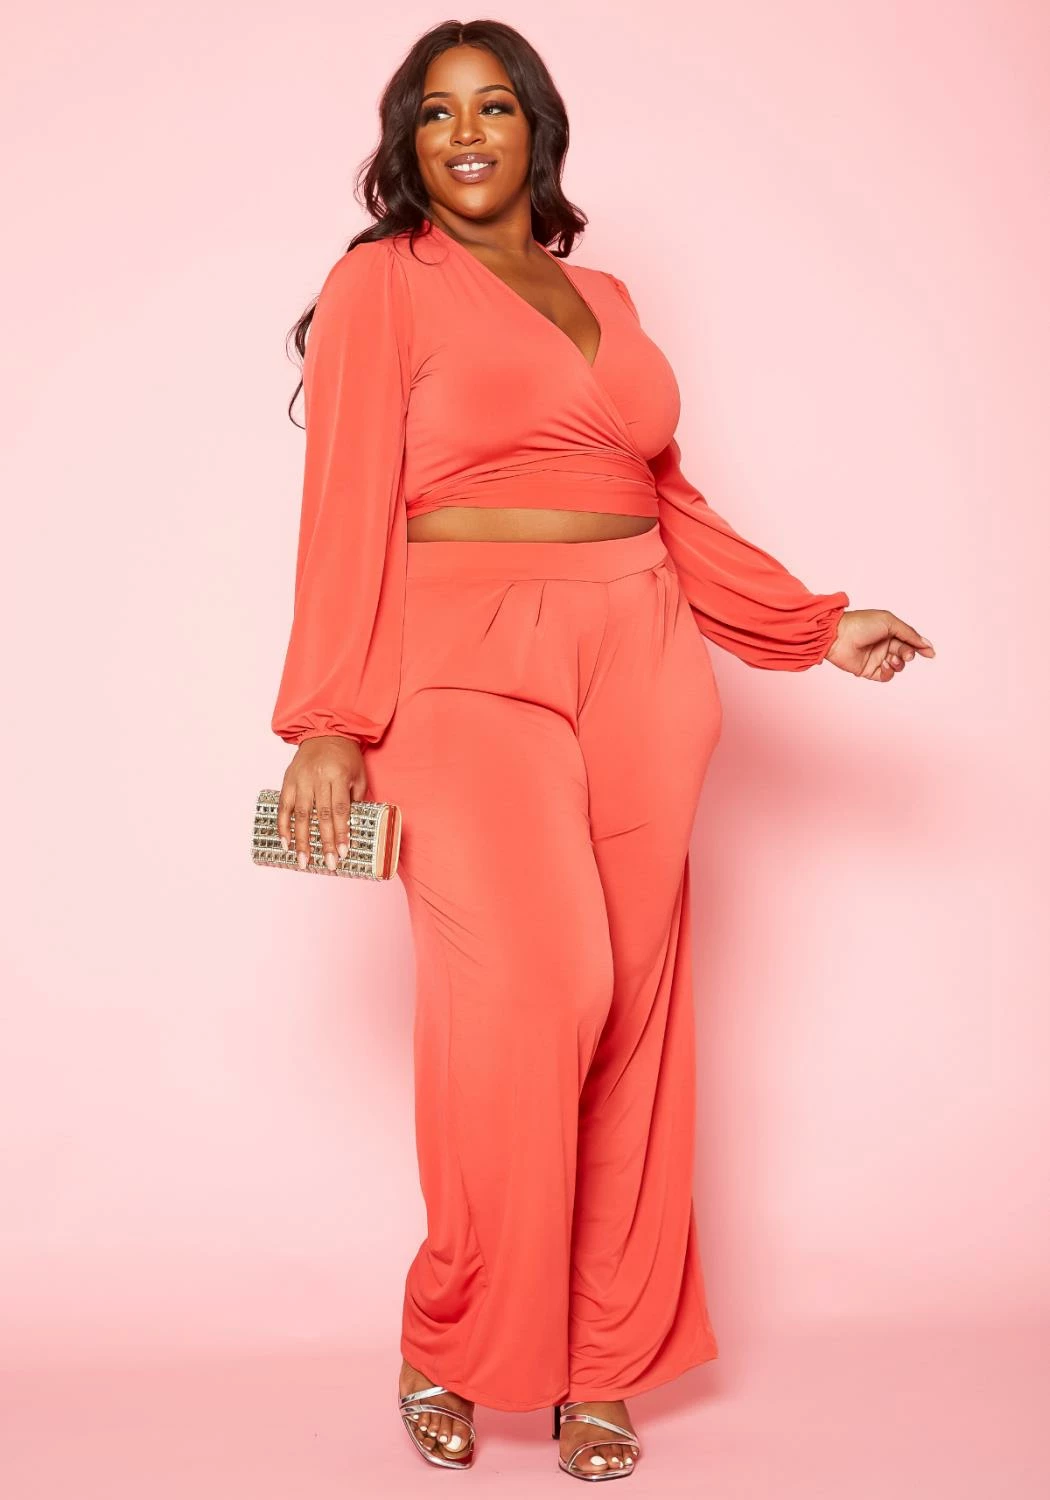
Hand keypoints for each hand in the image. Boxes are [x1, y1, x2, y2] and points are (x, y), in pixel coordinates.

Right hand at [276, 735, 368, 870]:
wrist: (325, 731)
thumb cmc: (345, 755)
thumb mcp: (358, 774)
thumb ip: (355, 799)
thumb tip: (352, 827)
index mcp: (337, 775)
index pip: (340, 810)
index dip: (341, 832)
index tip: (343, 852)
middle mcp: (317, 778)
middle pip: (321, 816)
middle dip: (324, 842)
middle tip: (328, 863)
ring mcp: (300, 780)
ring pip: (300, 815)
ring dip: (301, 840)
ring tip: (304, 861)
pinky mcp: (288, 781)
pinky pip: (284, 807)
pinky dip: (283, 826)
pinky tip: (286, 843)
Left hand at [823, 609, 935, 680]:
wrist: (837, 636)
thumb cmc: (861, 623)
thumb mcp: (890, 623)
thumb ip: (909, 633)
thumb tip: (926, 643)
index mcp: (889, 631)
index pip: (910, 640)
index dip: (921, 647)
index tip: (931, 653)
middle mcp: (884, 644)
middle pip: (905, 653)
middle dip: (908, 654)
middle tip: (906, 655)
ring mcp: (877, 658)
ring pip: (898, 666)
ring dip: (899, 664)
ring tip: (890, 659)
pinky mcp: (869, 670)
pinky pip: (886, 676)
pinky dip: (889, 672)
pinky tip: (884, 665)